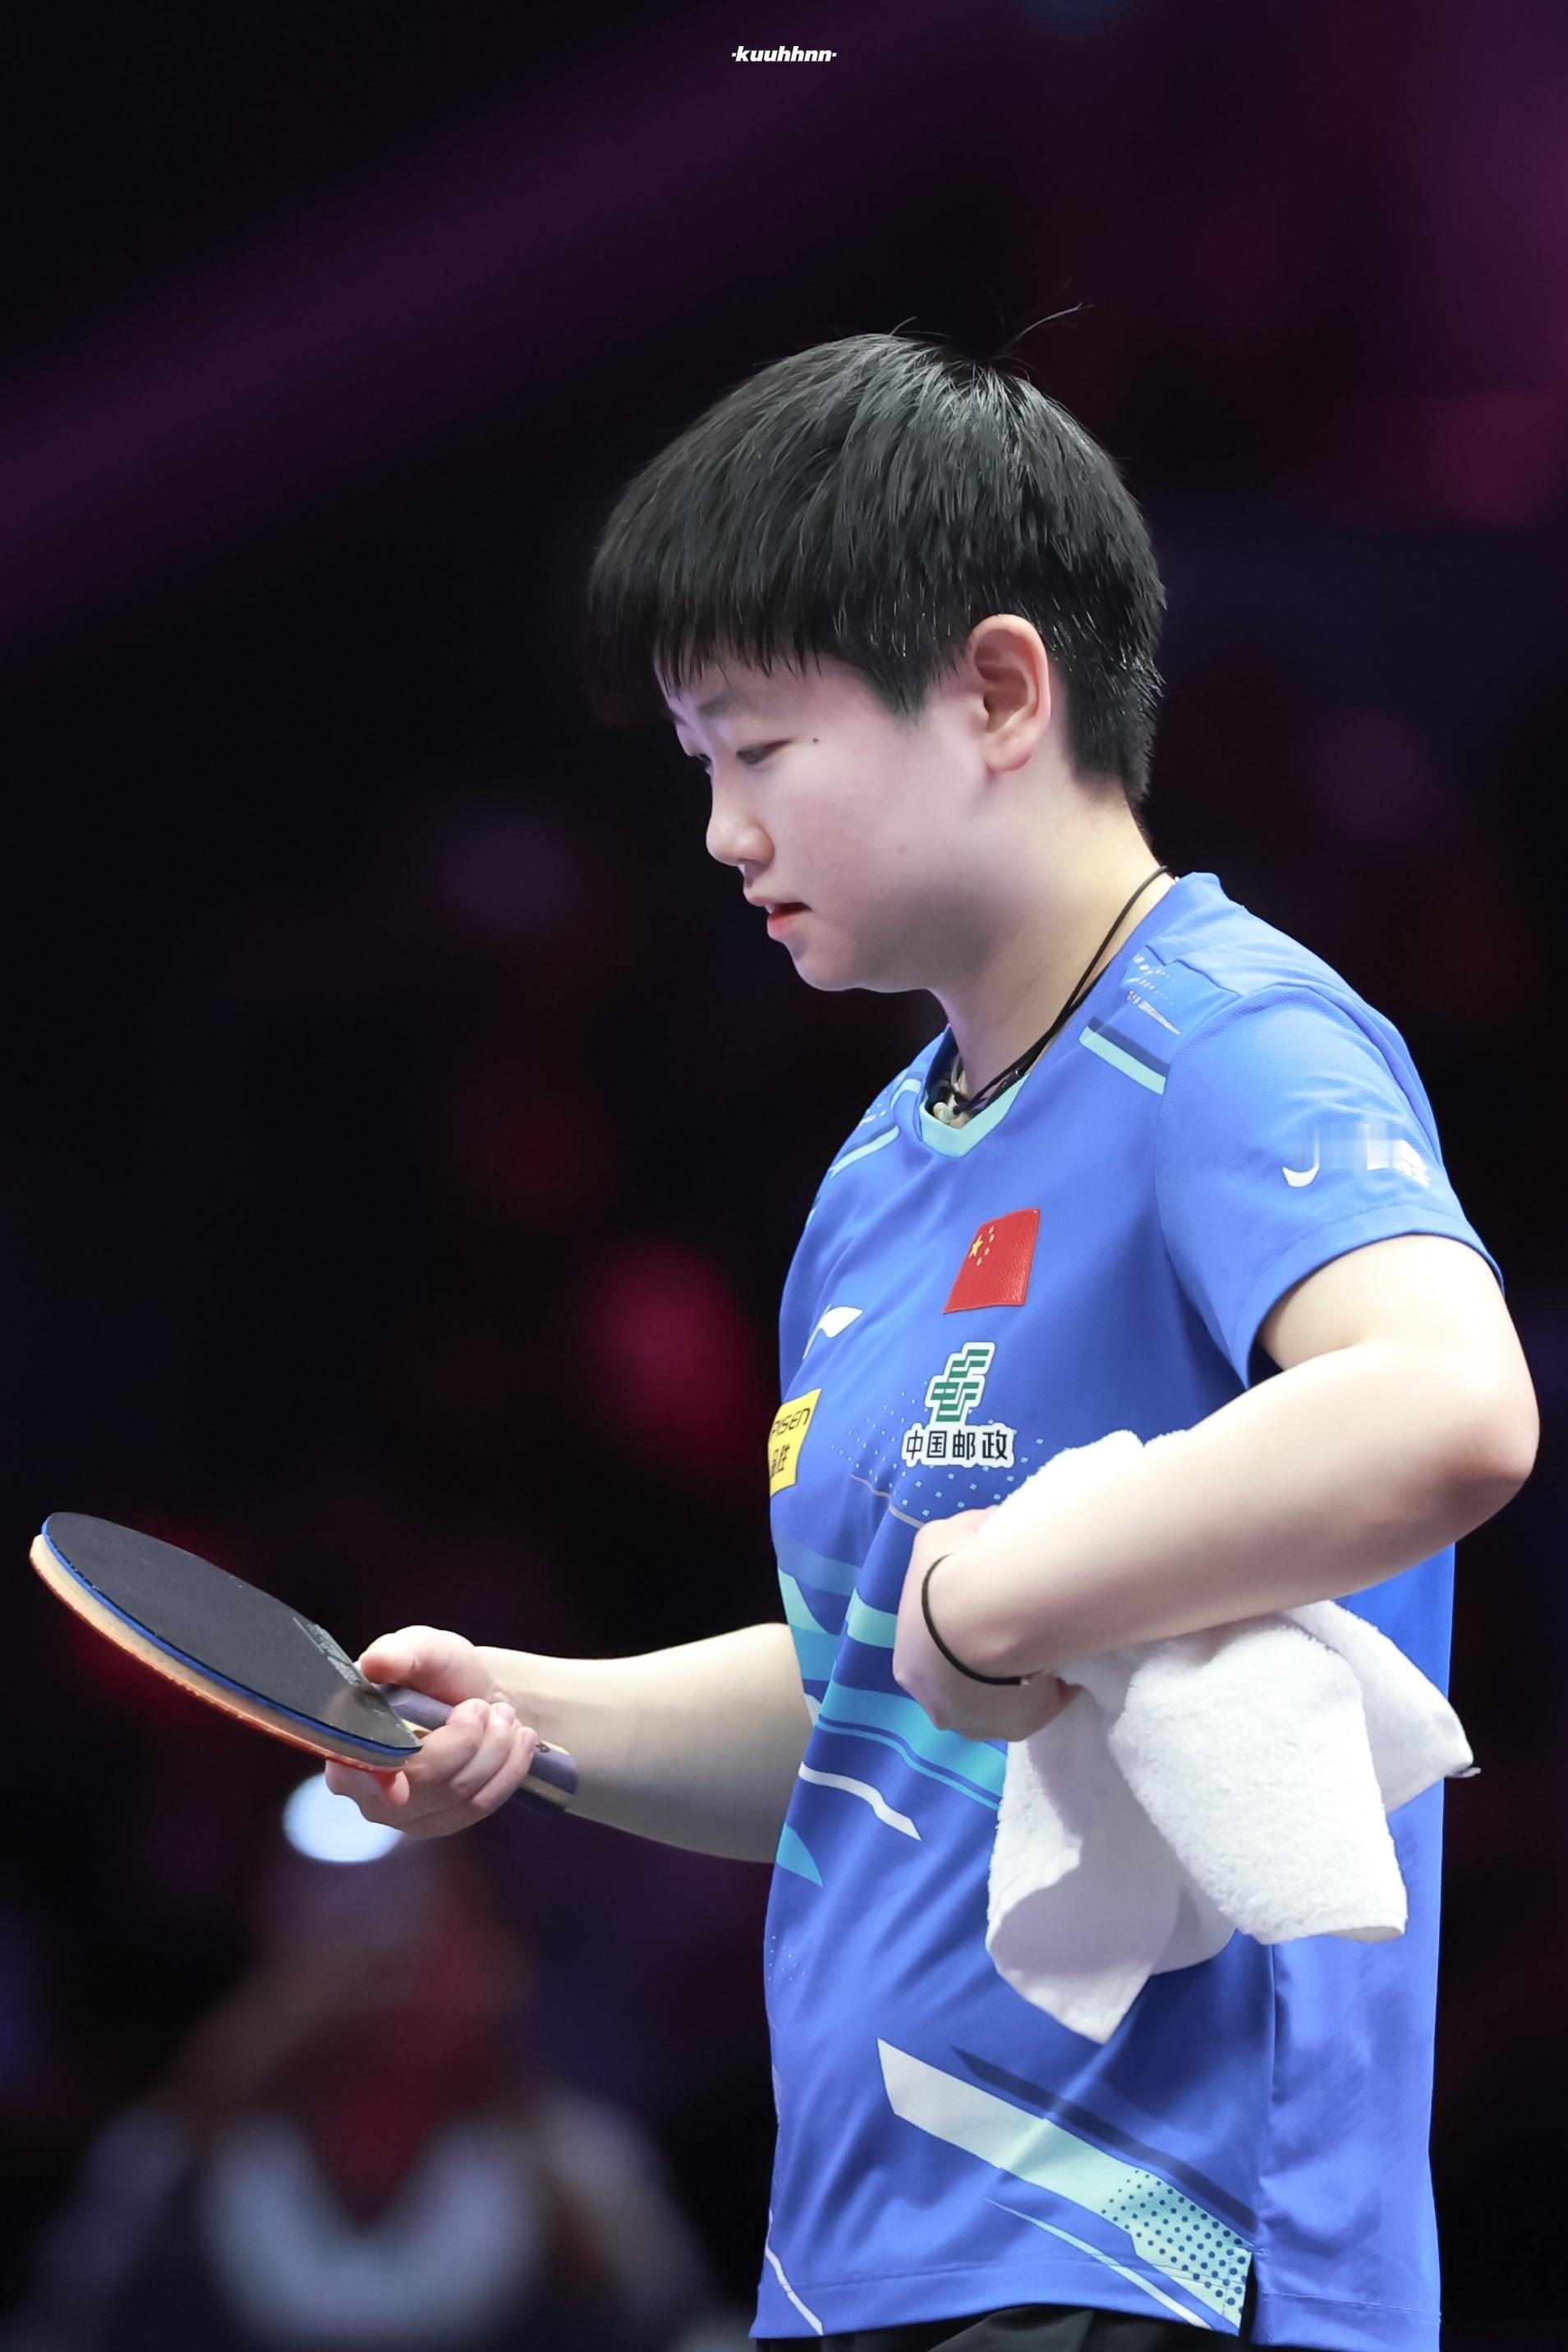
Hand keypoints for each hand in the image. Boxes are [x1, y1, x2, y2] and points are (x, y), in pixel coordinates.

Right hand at [322, 1626, 541, 1837]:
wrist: (472, 1695)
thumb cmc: (437, 1670)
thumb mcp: (422, 1647)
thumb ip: (399, 1653)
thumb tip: (375, 1663)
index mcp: (346, 1739)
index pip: (358, 1769)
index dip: (380, 1776)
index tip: (400, 1787)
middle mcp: (363, 1786)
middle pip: (423, 1782)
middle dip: (467, 1739)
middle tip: (483, 1707)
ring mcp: (400, 1813)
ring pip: (459, 1795)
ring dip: (495, 1748)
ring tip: (502, 1715)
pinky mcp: (437, 1823)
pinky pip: (481, 1806)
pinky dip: (509, 1769)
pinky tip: (518, 1741)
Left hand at [892, 1512, 1075, 1741]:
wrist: (986, 1614)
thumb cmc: (951, 1578)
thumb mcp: (939, 1537)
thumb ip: (960, 1533)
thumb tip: (986, 1525)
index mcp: (912, 1665)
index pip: (935, 1654)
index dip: (960, 1635)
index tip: (988, 1616)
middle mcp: (937, 1704)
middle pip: (966, 1686)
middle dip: (987, 1666)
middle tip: (1018, 1633)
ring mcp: (978, 1722)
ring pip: (1001, 1702)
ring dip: (1020, 1681)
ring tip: (1045, 1647)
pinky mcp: (1018, 1727)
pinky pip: (1036, 1710)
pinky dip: (1048, 1692)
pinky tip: (1062, 1664)